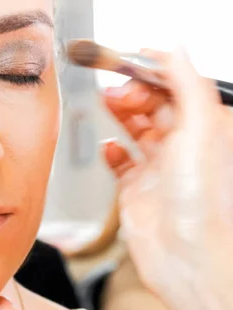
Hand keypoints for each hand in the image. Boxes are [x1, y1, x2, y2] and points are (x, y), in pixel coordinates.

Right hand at [102, 48, 232, 309]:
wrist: (185, 257)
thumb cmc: (203, 202)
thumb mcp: (200, 126)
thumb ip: (186, 83)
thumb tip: (174, 48)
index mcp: (207, 130)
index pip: (178, 88)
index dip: (154, 72)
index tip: (130, 60)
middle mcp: (185, 148)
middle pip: (155, 106)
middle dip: (133, 92)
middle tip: (115, 89)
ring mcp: (159, 170)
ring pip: (136, 130)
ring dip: (120, 114)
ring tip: (107, 104)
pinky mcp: (136, 191)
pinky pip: (121, 163)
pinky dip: (111, 151)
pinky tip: (109, 147)